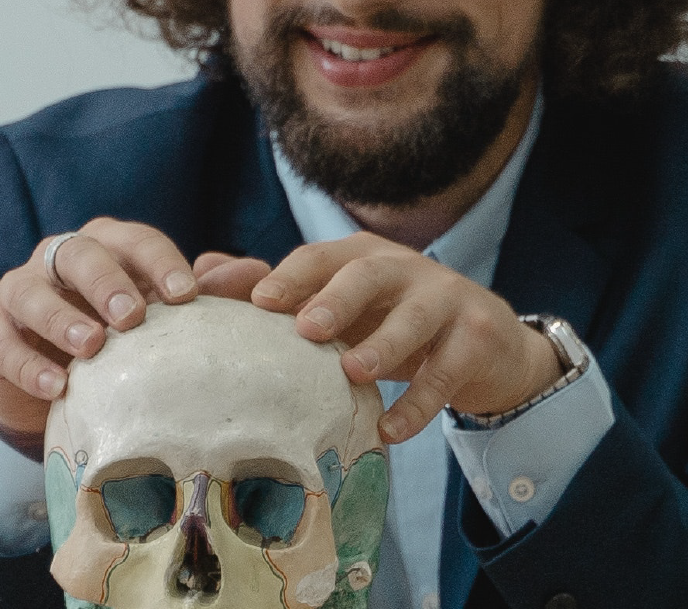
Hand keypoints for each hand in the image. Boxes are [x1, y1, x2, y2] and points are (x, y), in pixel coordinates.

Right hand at [0, 218, 270, 439]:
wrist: (57, 383)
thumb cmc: (123, 340)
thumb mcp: (164, 319)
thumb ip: (208, 294)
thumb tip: (258, 273)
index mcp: (110, 247)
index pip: (134, 240)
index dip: (160, 262)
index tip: (186, 295)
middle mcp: (61, 259)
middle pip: (80, 253)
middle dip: (107, 282)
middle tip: (132, 316)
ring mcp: (21, 291)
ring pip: (30, 290)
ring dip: (60, 317)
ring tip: (90, 347)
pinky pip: (0, 341)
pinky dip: (27, 363)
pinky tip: (56, 386)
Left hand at [250, 232, 561, 443]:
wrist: (486, 345)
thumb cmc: (393, 322)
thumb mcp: (342, 307)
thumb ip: (278, 291)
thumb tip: (201, 271)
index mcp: (363, 256)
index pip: (321, 256)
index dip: (292, 276)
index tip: (258, 302)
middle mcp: (406, 268)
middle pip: (370, 272)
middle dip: (338, 296)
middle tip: (306, 328)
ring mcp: (447, 299)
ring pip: (418, 314)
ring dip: (385, 342)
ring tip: (354, 373)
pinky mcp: (477, 336)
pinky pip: (447, 370)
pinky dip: (420, 402)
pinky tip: (391, 431)